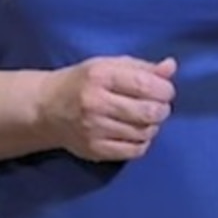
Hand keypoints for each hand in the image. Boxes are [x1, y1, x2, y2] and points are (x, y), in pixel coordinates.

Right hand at [39, 56, 178, 162]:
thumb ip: (141, 67)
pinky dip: (142, 142)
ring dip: (152, 126)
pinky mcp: (94, 149)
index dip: (165, 89)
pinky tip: (136, 133)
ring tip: (144, 118)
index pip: (146, 84)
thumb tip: (170, 67)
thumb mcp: (108, 65)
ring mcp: (94, 129)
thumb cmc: (83, 82)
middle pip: (149, 112)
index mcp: (101, 76)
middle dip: (162, 109)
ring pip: (144, 132)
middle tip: (159, 106)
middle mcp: (96, 103)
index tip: (165, 90)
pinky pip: (133, 151)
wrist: (46, 108)